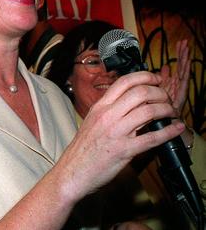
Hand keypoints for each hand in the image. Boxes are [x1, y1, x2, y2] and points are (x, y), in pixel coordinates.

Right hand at [56, 71, 183, 201]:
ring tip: (171, 113)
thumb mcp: (93, 122)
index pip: (124, 82)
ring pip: (148, 111)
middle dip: (160, 93)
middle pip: (140, 93)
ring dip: (166, 110)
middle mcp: (107, 116)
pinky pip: (151, 138)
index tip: (156, 80)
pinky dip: (169, 132)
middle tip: (166, 99)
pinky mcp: (124, 150)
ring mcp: (115, 132)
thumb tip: (134, 103)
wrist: (72, 171)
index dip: (145, 77)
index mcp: (99, 107)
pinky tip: (176, 129)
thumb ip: (110, 111)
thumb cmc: (83, 149)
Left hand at [158, 39, 189, 114]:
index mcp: (171, 83)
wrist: (164, 126)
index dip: (178, 55)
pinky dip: (185, 71)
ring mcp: (179, 89)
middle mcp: (177, 85)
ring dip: (184, 59)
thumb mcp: (156, 92)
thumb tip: (163, 67)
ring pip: (183, 72)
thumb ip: (160, 80)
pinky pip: (183, 81)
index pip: (176, 65)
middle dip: (182, 54)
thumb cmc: (159, 110)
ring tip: (186, 48)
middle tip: (184, 42)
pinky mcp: (181, 94)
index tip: (180, 44)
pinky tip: (186, 62)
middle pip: (181, 66)